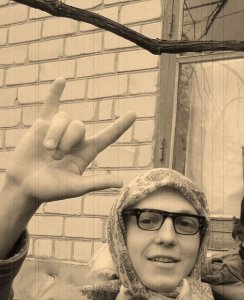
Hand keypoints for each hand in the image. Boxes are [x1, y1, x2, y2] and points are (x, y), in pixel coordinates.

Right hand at [5, 78, 135, 204]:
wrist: (25, 185)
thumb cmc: (51, 190)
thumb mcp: (76, 188)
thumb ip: (97, 183)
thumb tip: (121, 183)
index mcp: (87, 152)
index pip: (108, 136)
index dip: (120, 125)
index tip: (133, 114)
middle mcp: (76, 139)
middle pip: (80, 126)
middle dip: (67, 140)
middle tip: (55, 157)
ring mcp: (59, 130)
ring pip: (63, 119)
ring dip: (55, 134)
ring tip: (46, 150)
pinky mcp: (42, 125)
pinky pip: (50, 104)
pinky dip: (55, 92)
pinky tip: (62, 80)